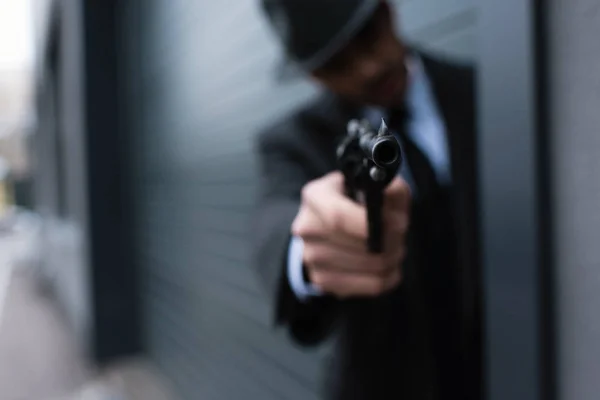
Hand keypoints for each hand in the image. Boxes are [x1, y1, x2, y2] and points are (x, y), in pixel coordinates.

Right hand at [291, 171, 410, 298]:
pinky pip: (369, 286)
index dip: (370, 225)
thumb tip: (395, 212)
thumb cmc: (357, 200)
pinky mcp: (323, 280)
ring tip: (394, 248)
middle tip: (402, 236)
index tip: (398, 225)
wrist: (330, 222)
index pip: (337, 217)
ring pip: (368, 267)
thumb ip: (390, 190)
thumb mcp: (374, 184)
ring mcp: (311, 257)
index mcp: (315, 196)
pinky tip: (388, 266)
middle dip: (391, 242)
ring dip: (392, 259)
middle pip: (357, 245)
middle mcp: (307, 227)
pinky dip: (387, 278)